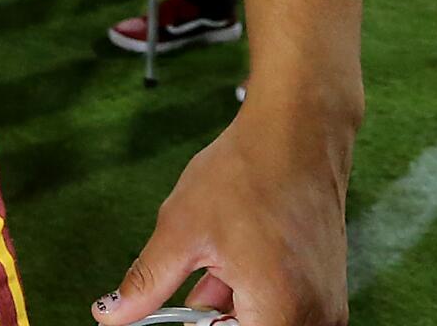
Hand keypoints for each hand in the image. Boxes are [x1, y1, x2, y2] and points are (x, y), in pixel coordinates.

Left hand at [97, 108, 351, 325]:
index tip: (168, 314)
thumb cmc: (246, 173)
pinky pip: (279, 310)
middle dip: (208, 321)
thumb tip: (109, 316)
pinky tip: (225, 269)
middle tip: (185, 292)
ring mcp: (325, 307)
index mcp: (280, 313)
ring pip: (260, 322)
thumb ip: (147, 284)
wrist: (299, 131)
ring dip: (226, 311)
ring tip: (210, 268)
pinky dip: (247, 299)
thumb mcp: (182, 230)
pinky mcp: (326, 291)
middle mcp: (314, 320)